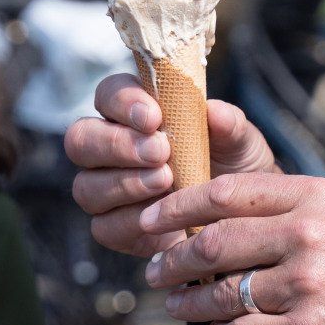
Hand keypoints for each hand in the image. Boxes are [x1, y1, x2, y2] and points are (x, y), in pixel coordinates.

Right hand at [65, 72, 277, 256]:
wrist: (244, 219)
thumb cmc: (235, 168)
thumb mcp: (242, 143)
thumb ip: (229, 125)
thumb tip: (214, 111)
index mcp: (132, 115)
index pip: (107, 95)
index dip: (122, 102)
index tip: (154, 117)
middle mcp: (109, 150)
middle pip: (80, 139)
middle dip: (117, 144)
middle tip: (160, 151)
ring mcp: (105, 191)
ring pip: (86, 186)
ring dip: (125, 183)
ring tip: (166, 181)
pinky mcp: (113, 229)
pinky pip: (104, 227)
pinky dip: (131, 221)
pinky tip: (160, 218)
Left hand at [141, 173, 324, 324]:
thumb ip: (290, 210)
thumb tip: (219, 217)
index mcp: (314, 197)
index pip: (226, 193)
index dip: (178, 207)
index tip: (152, 220)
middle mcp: (307, 236)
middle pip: (212, 243)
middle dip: (171, 260)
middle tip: (155, 270)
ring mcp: (307, 287)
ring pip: (221, 295)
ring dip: (189, 304)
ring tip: (176, 306)